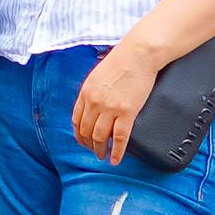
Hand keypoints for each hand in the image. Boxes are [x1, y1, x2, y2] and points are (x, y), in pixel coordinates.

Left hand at [70, 44, 154, 163]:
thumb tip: (92, 102)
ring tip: (102, 156)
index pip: (76, 120)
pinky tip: (115, 159)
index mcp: (85, 92)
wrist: (138, 54)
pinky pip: (120, 138)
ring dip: (100, 150)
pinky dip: (117, 152)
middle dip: (89, 144)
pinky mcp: (127, 112)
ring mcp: (110, 108)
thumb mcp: (97, 74)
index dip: (79, 134)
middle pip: (87, 131)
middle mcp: (94, 102)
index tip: (83, 141)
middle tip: (94, 151)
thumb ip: (92, 90)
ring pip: (100, 137)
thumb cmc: (121, 60)